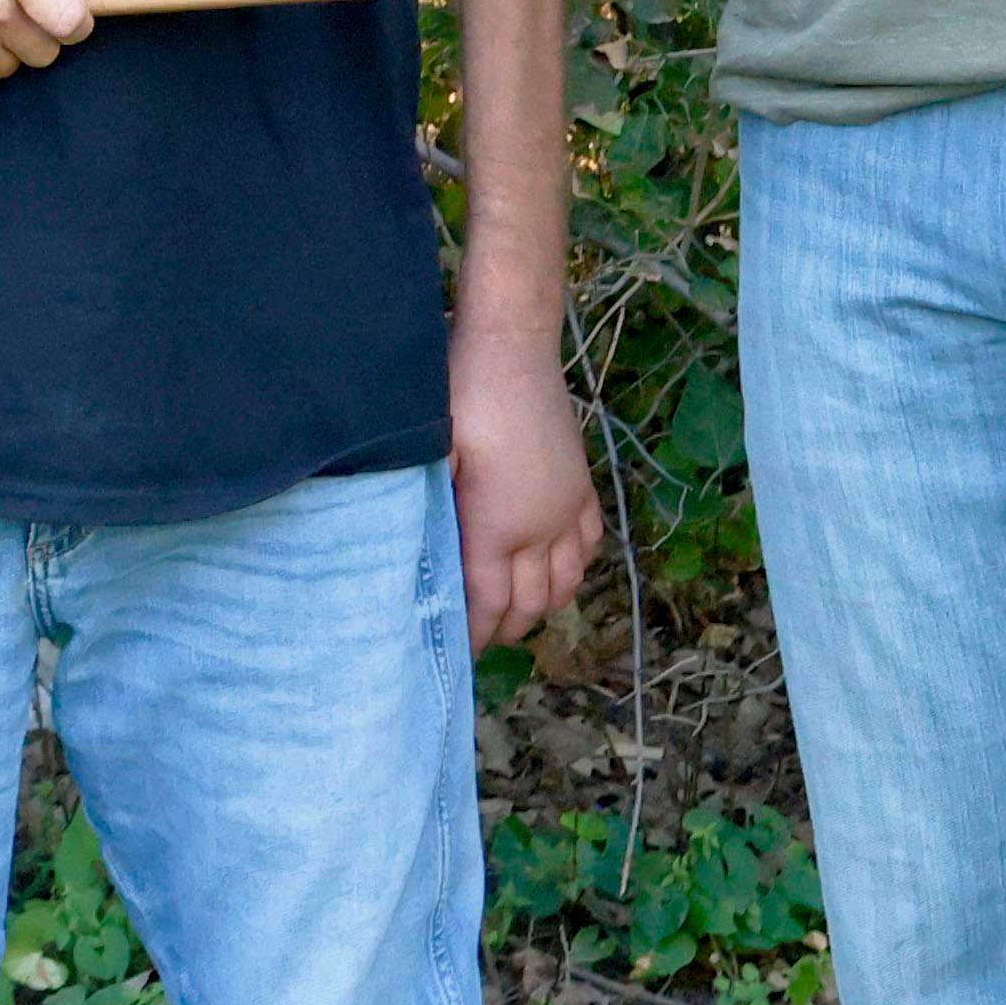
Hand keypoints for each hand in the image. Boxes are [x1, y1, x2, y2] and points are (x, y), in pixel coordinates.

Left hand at [448, 324, 603, 650]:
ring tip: (517, 613)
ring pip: (568, 580)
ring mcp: (567, 507)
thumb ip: (429, 513)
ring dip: (543, 605)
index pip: (489, 603)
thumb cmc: (461, 399)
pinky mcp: (582, 483)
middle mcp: (540, 528)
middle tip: (483, 639)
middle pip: (531, 602)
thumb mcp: (432, 458)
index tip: (459, 654)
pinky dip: (575, 566)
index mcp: (496, 528)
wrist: (511, 350)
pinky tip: (559, 568)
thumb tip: (416, 560)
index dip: (476, 635)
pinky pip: (590, 542)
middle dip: (507, 628)